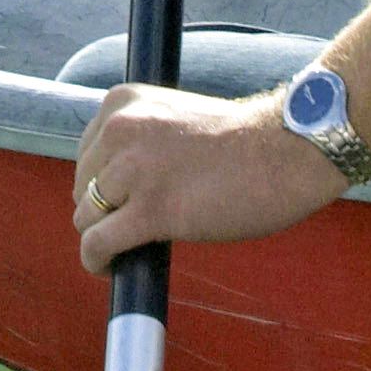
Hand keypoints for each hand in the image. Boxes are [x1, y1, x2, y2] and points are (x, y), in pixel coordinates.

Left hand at [71, 81, 350, 272]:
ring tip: (128, 247)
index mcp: (123, 102)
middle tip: (136, 224)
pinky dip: (96, 261)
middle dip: (106, 209)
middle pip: (83, 187)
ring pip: (87, 217)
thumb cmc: (244, 141)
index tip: (125, 200)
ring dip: (104, 236)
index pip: (87, 154)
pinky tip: (109, 268)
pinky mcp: (150, 210)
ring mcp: (133, 170)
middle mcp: (120, 129)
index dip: (104, 183)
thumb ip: (141, 141)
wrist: (287, 150)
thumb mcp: (175, 120)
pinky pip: (97, 244)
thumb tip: (113, 191)